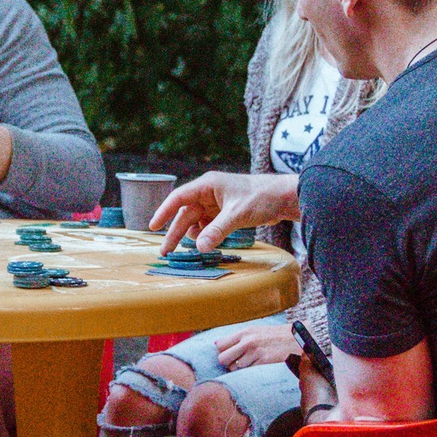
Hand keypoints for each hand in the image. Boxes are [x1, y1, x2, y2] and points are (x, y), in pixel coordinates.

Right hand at [154, 171, 300, 253]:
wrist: (284, 198)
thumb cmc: (261, 197)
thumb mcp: (237, 215)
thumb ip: (217, 231)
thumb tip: (199, 247)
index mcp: (207, 185)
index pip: (179, 198)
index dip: (164, 211)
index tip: (153, 226)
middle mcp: (209, 193)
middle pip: (186, 214)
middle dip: (176, 232)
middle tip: (166, 251)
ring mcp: (217, 203)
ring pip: (197, 222)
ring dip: (192, 236)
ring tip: (188, 251)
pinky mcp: (226, 212)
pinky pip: (209, 226)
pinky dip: (205, 235)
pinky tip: (205, 245)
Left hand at [214, 323, 300, 369]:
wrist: (295, 338)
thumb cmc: (273, 336)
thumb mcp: (255, 330)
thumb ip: (237, 337)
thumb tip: (217, 344)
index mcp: (244, 332)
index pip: (220, 345)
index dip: (222, 352)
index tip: (229, 354)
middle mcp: (247, 341)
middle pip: (223, 358)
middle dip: (227, 363)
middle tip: (235, 363)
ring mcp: (255, 352)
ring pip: (234, 368)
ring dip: (239, 369)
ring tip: (249, 364)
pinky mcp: (263, 361)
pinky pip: (248, 372)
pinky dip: (249, 372)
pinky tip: (256, 367)